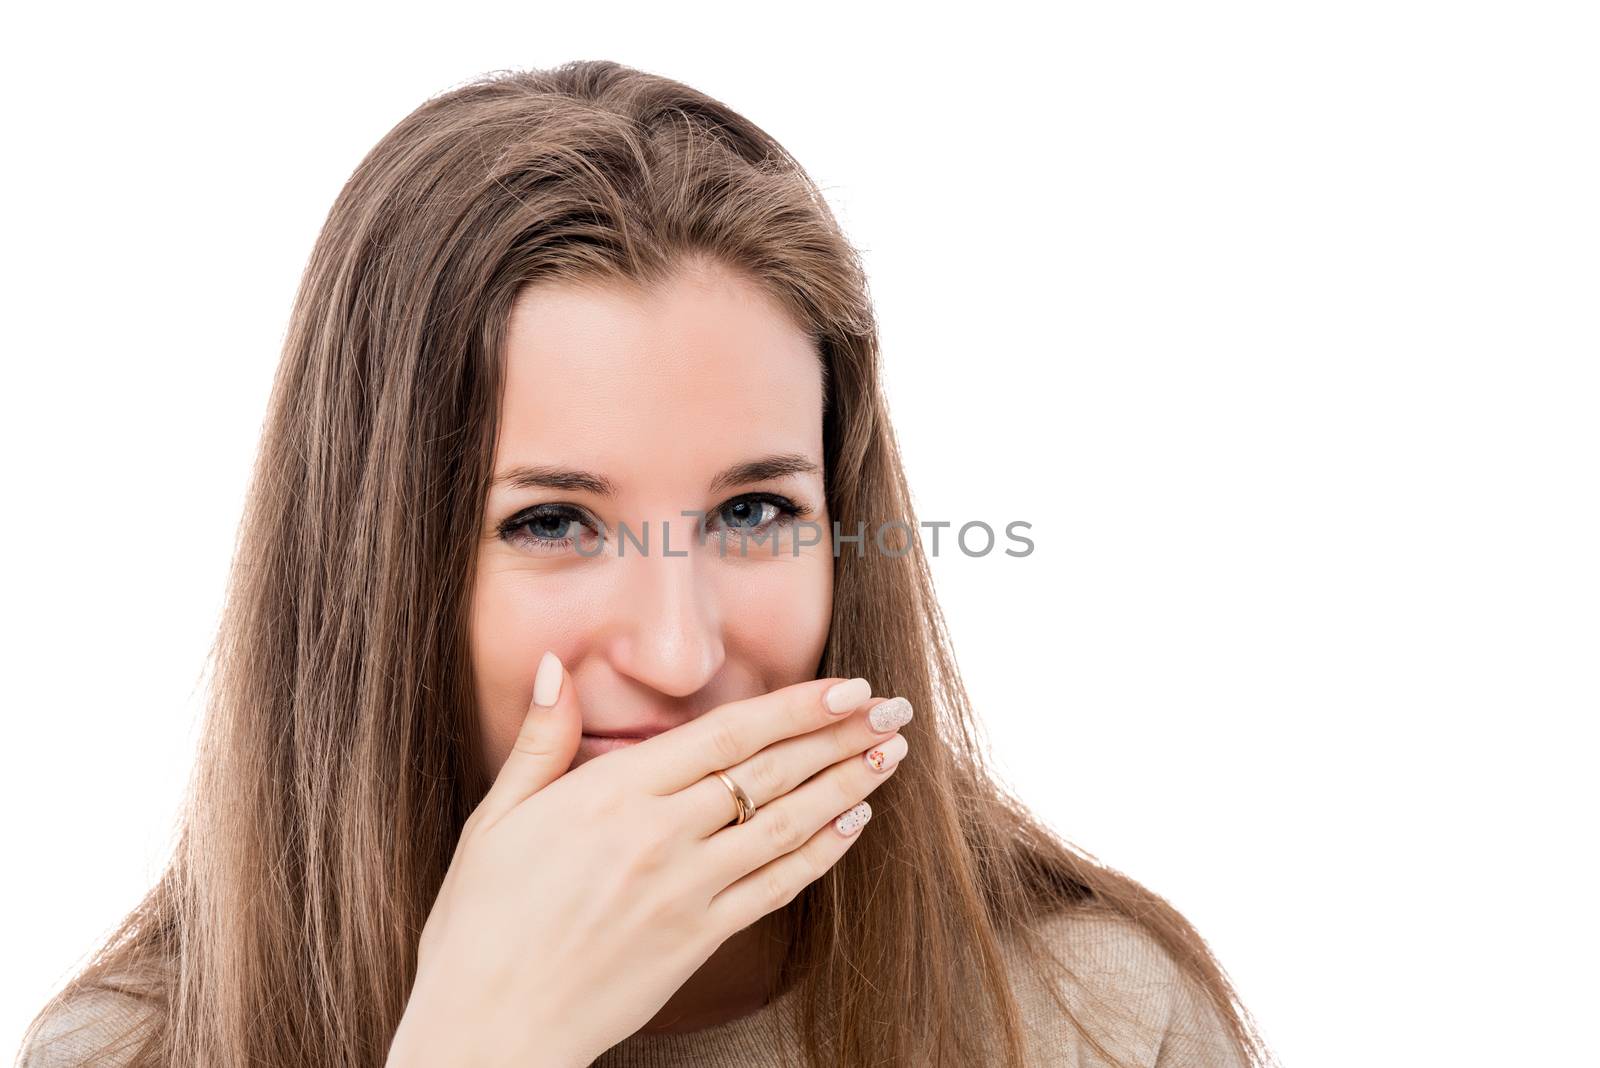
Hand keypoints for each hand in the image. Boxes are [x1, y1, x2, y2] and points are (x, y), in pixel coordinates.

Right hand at [385, 653, 913, 1067]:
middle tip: (894, 709)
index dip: (796, 707)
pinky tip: (852, 824)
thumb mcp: (496, 820)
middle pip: (770, 772)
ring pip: (786, 825)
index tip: (848, 686)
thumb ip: (541, 740)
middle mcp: (660, 836)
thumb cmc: (481, 924)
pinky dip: (820, 853)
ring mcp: (686, 891)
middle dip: (840, 735)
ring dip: (846, 784)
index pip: (726, 735)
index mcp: (612, 794)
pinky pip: (775, 888)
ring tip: (890, 754)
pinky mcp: (699, 940)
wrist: (491, 1026)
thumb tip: (557, 666)